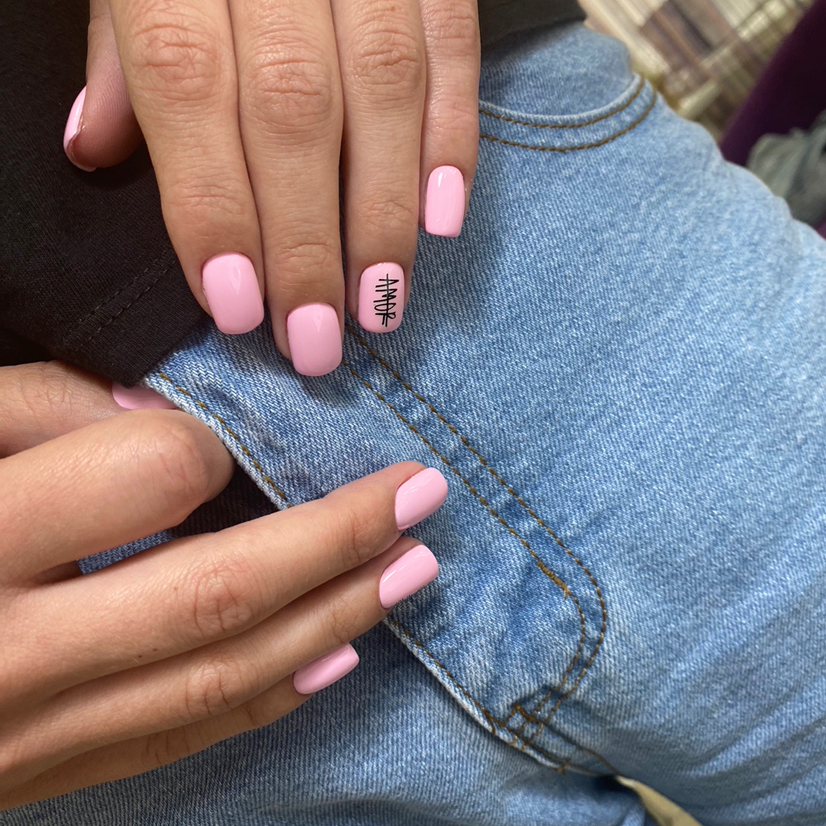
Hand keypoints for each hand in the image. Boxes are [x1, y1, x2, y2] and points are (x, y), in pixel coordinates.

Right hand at [0, 362, 443, 807]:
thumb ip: (35, 410)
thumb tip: (165, 421)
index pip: (152, 472)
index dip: (213, 440)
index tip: (241, 429)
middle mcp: (6, 654)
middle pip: (220, 590)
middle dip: (339, 540)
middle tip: (424, 495)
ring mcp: (28, 737)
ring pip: (219, 678)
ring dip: (332, 619)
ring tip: (411, 570)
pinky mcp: (42, 778)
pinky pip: (177, 737)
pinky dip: (267, 694)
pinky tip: (335, 655)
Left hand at [63, 0, 480, 373]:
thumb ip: (117, 50)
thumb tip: (97, 149)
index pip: (189, 89)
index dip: (218, 209)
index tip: (241, 308)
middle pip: (295, 110)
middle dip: (309, 241)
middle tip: (318, 340)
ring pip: (384, 91)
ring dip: (386, 214)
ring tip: (382, 304)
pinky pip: (452, 46)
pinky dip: (454, 139)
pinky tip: (445, 221)